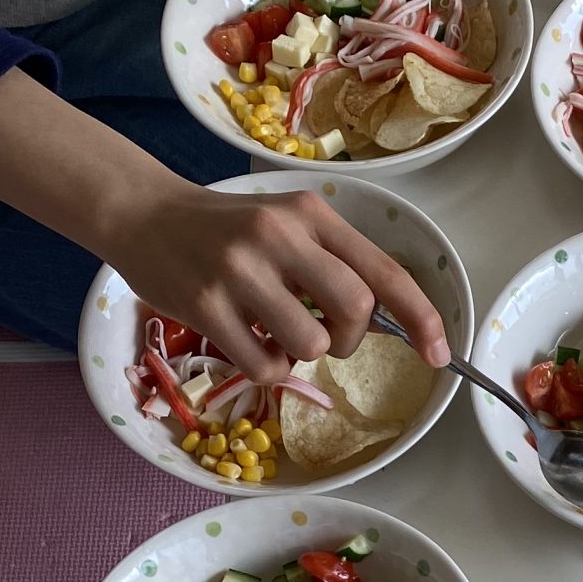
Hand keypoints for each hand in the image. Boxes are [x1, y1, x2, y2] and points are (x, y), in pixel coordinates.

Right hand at [102, 176, 451, 382]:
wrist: (142, 213)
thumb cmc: (225, 228)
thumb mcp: (286, 223)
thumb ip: (332, 261)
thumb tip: (387, 320)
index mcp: (311, 214)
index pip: (384, 272)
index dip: (421, 319)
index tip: (440, 355)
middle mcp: (279, 235)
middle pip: (356, 311)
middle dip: (351, 341)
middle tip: (325, 338)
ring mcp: (239, 270)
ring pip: (311, 344)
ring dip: (303, 356)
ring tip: (275, 335)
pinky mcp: (204, 305)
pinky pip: (265, 366)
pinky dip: (268, 368)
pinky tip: (248, 341)